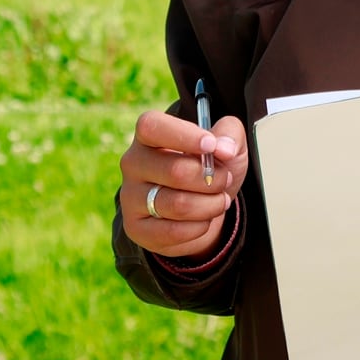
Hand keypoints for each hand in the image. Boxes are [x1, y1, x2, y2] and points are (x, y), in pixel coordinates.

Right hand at [118, 109, 248, 258]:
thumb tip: (224, 148)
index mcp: (148, 135)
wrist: (201, 208)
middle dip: (212, 178)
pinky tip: (204, 219)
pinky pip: (173, 232)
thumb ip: (229, 134)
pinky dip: (200, 227)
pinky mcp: (136, 228)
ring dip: (210, 204)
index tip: (211, 145)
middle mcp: (133, 164)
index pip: (152, 127)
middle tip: (224, 179)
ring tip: (220, 200)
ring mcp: (131, 197)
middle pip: (176, 171)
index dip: (184, 136)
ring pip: (178, 205)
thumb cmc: (209, 168)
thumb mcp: (226, 144)